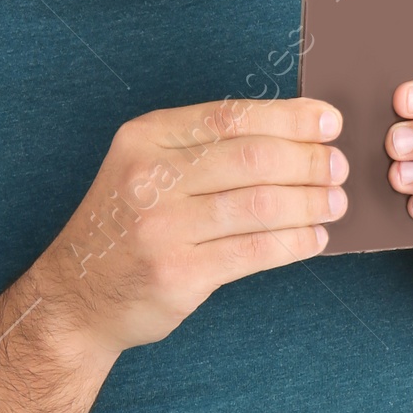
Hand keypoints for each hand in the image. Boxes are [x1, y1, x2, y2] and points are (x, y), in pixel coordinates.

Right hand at [41, 96, 347, 353]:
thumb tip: (295, 136)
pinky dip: (294, 242)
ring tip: (335, 203)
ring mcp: (162, 227)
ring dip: (310, 202)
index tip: (328, 121)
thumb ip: (204, 148)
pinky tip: (313, 238)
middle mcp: (150, 177)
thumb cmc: (126, 226)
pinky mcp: (178, 273)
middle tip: (337, 167)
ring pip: (260, 205)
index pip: (231, 116)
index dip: (289, 116)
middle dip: (308, 161)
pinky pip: (255, 251)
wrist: (76, 296)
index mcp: (145, 138)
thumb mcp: (145, 168)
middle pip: (253, 158)